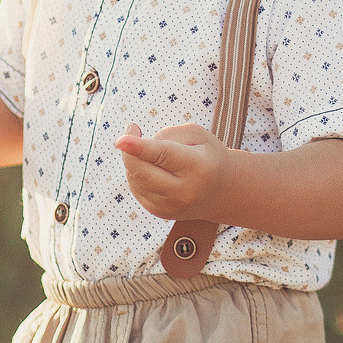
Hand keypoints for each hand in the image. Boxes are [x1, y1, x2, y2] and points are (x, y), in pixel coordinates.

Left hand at [114, 123, 231, 220]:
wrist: (222, 191)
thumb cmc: (207, 155)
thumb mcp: (197, 135)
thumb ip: (167, 135)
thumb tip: (134, 145)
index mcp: (197, 166)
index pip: (163, 156)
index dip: (139, 148)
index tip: (120, 141)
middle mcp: (184, 191)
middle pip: (142, 171)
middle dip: (128, 151)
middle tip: (131, 130)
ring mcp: (171, 206)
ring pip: (135, 179)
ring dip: (135, 161)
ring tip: (155, 154)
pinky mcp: (160, 212)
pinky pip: (136, 189)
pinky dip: (137, 174)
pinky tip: (153, 169)